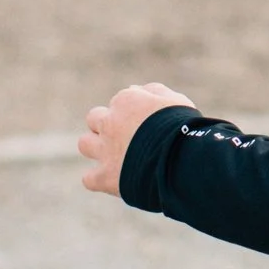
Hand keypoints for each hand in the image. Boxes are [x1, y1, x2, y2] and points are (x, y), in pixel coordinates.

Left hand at [78, 84, 194, 195]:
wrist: (181, 159)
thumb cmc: (183, 127)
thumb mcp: (175, 101)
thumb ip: (154, 91)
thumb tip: (135, 88)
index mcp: (126, 101)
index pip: (119, 102)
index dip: (131, 114)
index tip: (144, 124)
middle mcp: (110, 123)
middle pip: (94, 118)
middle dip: (105, 126)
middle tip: (124, 138)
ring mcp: (105, 150)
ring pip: (84, 143)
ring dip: (95, 148)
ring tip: (114, 156)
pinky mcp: (105, 177)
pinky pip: (89, 179)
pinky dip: (97, 179)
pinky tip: (111, 180)